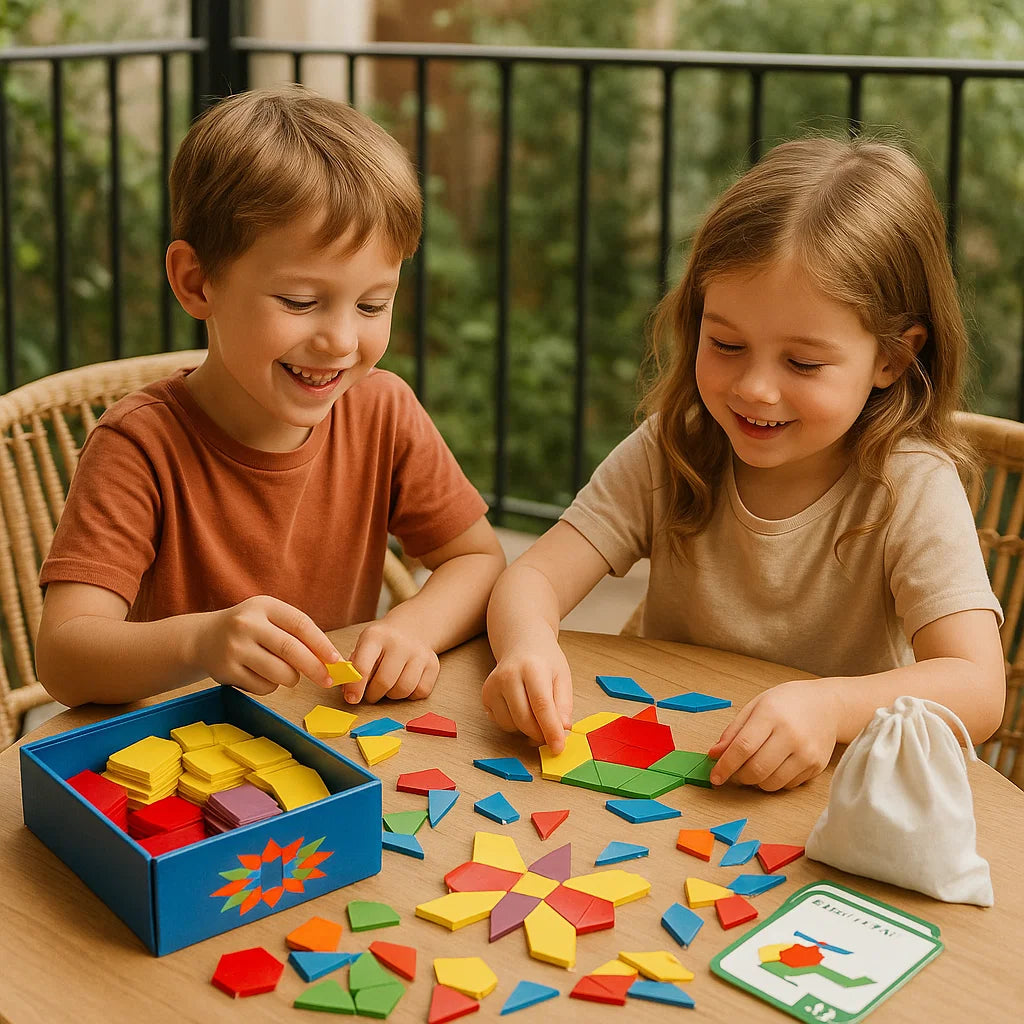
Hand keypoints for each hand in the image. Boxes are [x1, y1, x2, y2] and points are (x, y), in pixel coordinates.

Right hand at [195, 596, 338, 695]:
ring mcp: (234, 648)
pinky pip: (263, 687)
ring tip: (283, 671)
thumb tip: (331, 659)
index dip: (321, 644)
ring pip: (280, 673)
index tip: (336, 659)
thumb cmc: (249, 629)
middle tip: (327, 680)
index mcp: (263, 606)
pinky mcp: (226, 671)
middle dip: (315, 668)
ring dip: (291, 678)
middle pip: (291, 651)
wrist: (203, 638)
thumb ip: (297, 633)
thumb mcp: (269, 617)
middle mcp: (246, 624)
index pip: (300, 624)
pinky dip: (270, 686)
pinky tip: (259, 674)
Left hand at [339, 620, 439, 703]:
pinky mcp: (433, 664)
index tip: (352, 699)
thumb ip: (354, 667)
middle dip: (373, 695)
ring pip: (403, 689)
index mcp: (376, 636)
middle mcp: (399, 643)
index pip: (363, 666)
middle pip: (384, 682)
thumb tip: (349, 693)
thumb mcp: (363, 646)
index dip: (356, 687)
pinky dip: (410, 695)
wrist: (410, 628)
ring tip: (387, 687)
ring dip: (391, 696)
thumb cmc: (380, 643)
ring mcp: (419, 653)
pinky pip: (420, 692)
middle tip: (370, 694)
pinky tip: (404, 684)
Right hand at [481, 637, 572, 752]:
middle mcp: (508, 675)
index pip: (541, 705)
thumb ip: (564, 704)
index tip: (559, 748)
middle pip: (524, 719)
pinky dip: (515, 724)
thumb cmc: (544, 661)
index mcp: (532, 668)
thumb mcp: (562, 677)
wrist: (522, 644)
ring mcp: (493, 686)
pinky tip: (522, 708)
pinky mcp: (485, 695)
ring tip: (536, 713)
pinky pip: (501, 723)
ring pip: (512, 725)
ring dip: (527, 729)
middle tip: (551, 735)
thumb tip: (563, 729)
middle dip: (540, 734)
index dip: (551, 730)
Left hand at [707, 678, 840, 790]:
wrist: (827, 705)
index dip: (725, 765)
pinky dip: (774, 781)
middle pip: (756, 769)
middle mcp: (791, 735)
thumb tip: (715, 754)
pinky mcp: (816, 766)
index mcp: (771, 715)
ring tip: (754, 767)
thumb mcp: (756, 706)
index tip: (715, 777)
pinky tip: (774, 765)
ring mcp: (807, 753)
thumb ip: (733, 731)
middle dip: (739, 776)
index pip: (743, 747)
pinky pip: (787, 785)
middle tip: (734, 771)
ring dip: (755, 781)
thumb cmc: (787, 703)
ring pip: (771, 783)